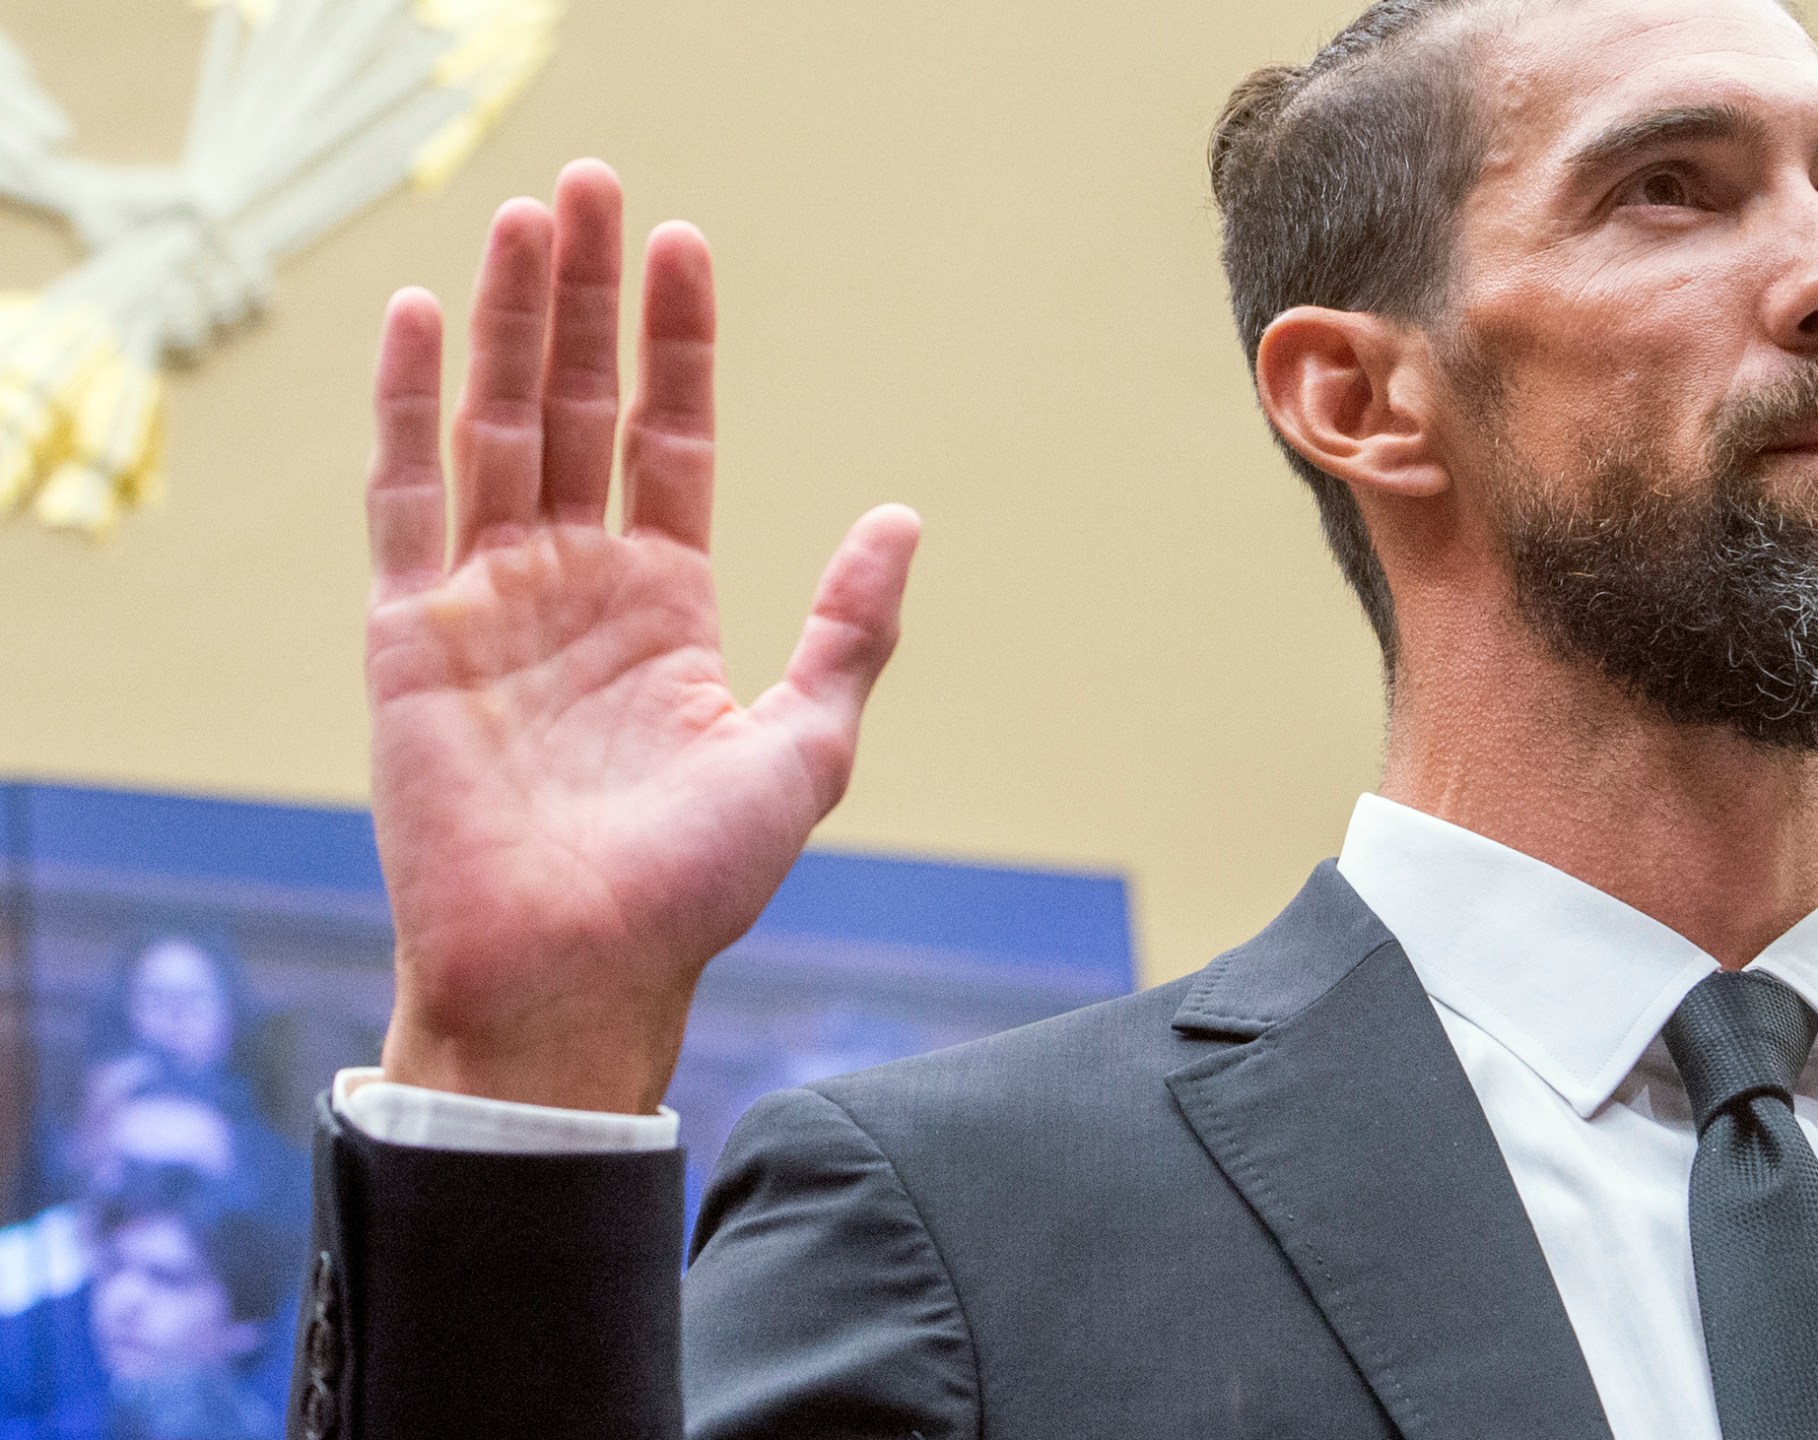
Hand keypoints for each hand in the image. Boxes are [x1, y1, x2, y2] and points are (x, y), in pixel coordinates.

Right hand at [364, 160, 918, 1113]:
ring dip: (509, 319)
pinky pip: (405, 498)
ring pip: (496, 426)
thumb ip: (850, 629)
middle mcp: (574, 585)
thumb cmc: (693, 885)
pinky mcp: (410, 633)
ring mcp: (488, 601)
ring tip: (524, 213)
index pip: (671, 439)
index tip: (684, 246)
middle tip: (592, 185)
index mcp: (664, 605)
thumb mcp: (804, 746)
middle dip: (587, 297)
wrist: (578, 974)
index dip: (678, 345)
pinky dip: (406, 405)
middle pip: (579, 406)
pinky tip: (416, 314)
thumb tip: (899, 516)